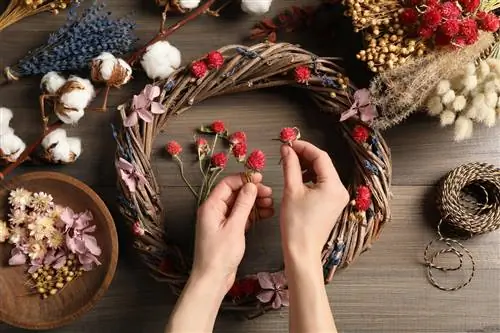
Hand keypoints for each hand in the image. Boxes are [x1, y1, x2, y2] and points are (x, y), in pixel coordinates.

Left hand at [192, 173, 272, 291]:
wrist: (212, 279)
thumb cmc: (220, 255)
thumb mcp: (234, 227)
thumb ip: (243, 205)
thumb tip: (251, 186)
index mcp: (210, 206)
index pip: (227, 184)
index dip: (244, 179)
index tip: (260, 179)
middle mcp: (214, 211)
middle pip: (235, 193)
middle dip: (252, 192)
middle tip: (269, 194)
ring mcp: (220, 221)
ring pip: (239, 205)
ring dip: (254, 203)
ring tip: (270, 205)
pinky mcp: (227, 230)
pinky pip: (241, 216)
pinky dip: (252, 215)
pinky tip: (265, 214)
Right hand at [280, 141, 348, 262]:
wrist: (302, 250)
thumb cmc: (296, 224)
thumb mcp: (291, 190)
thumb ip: (290, 166)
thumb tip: (287, 149)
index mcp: (333, 185)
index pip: (320, 157)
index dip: (304, 147)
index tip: (289, 143)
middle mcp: (340, 190)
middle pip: (323, 164)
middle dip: (305, 156)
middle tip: (287, 152)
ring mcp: (338, 197)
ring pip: (323, 173)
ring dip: (307, 166)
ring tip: (290, 164)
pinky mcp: (333, 204)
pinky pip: (323, 184)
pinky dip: (311, 177)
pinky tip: (298, 178)